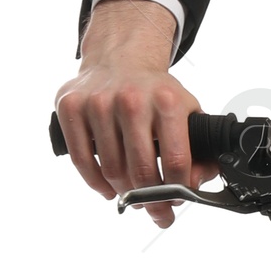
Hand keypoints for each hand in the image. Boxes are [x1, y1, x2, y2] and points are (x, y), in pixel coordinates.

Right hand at [55, 0, 214, 229]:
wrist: (119, 57)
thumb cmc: (153, 92)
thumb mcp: (185, 110)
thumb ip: (199, 147)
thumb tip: (198, 184)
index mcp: (166, 100)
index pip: (176, 161)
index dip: (178, 190)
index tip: (178, 202)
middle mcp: (131, 100)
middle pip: (141, 172)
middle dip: (153, 202)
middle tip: (157, 212)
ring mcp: (97, 103)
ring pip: (111, 170)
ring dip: (124, 194)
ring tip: (133, 198)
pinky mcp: (71, 108)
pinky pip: (82, 160)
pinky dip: (96, 183)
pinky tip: (108, 190)